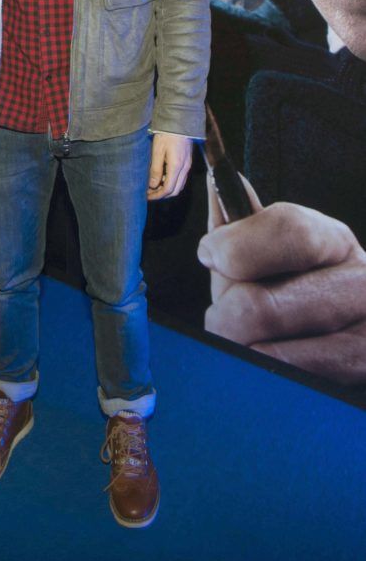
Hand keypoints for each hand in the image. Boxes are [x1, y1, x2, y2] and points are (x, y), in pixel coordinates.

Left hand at [147, 132, 191, 200]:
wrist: (180, 121)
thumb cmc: (167, 134)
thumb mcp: (157, 150)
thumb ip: (156, 169)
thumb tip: (153, 185)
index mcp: (177, 166)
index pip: (168, 188)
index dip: (157, 195)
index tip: (147, 196)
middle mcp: (185, 168)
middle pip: (176, 190)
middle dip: (162, 195)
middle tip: (149, 194)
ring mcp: (188, 165)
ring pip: (180, 185)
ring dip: (168, 190)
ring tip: (154, 187)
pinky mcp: (187, 161)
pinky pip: (181, 178)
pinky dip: (172, 183)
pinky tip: (162, 178)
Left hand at [198, 174, 365, 384]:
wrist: (345, 339)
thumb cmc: (294, 294)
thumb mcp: (270, 255)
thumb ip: (240, 225)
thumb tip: (220, 180)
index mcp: (334, 242)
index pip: (288, 230)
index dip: (235, 244)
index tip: (209, 254)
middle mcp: (361, 284)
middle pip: (261, 305)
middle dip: (226, 314)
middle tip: (226, 316)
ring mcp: (364, 336)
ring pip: (264, 351)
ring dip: (239, 348)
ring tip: (248, 341)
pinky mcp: (355, 375)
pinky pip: (278, 380)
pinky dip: (258, 373)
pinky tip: (267, 362)